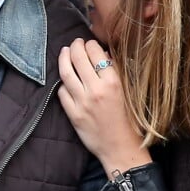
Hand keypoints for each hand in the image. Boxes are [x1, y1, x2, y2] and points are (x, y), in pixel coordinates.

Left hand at [58, 38, 151, 177]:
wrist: (120, 148)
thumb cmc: (127, 119)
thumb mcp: (127, 91)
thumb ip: (115, 71)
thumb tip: (102, 52)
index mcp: (113, 82)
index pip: (96, 52)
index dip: (91, 44)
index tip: (89, 43)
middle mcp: (96, 90)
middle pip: (78, 58)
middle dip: (75, 46)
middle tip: (75, 43)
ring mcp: (82, 102)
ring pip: (66, 73)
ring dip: (63, 58)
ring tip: (64, 52)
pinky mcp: (73, 114)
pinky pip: (62, 92)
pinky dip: (63, 83)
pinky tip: (66, 79)